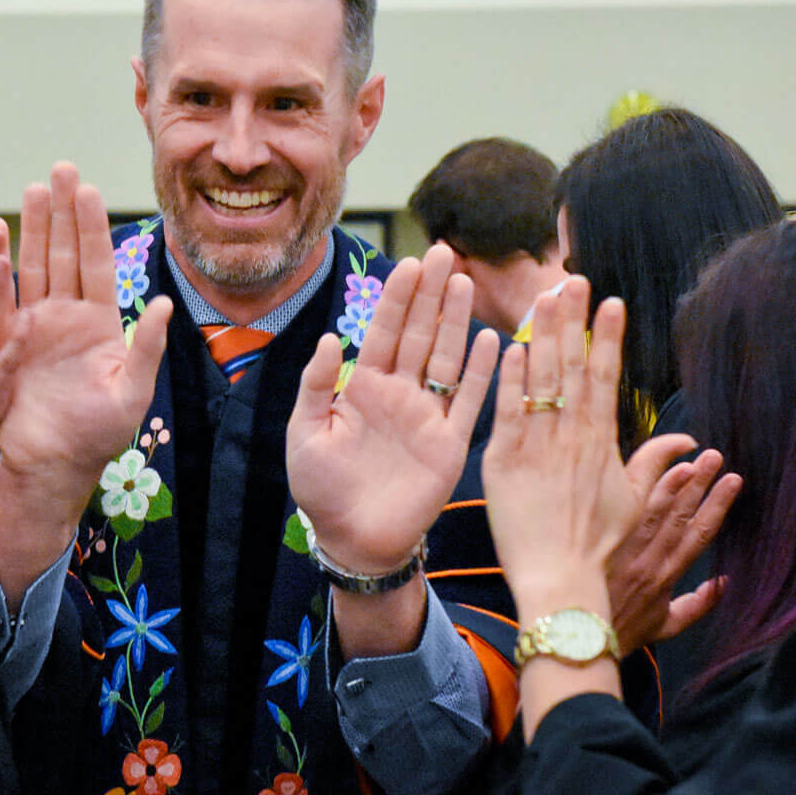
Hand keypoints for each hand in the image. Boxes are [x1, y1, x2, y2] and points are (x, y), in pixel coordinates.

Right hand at [0, 163, 170, 601]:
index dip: (91, 225)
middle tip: (58, 169)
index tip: (85, 188)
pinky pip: (6, 296)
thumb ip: (146, 348)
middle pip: (65, 252)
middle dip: (62, 211)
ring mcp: (38, 327)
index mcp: (100, 325)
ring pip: (36, 265)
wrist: (51, 467)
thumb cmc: (97, 438)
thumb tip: (162, 303)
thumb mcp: (131, 394)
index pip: (95, 263)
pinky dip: (3, 266)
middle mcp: (69, 318)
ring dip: (34, 227)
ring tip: (31, 188)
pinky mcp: (9, 342)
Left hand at [287, 244, 498, 574]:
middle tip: (445, 253)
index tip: (410, 263)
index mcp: (364, 388)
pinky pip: (468, 402)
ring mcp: (427, 416)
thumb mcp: (304, 434)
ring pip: (445, 358)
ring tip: (465, 283)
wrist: (353, 541)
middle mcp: (399, 394)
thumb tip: (331, 337)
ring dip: (455, 322)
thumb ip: (316, 386)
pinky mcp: (450, 444)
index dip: (397, 298)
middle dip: (431, 294)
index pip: (384, 332)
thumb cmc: (322, 490)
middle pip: (419, 334)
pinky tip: (491, 340)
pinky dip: (480, 372)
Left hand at [483, 278, 669, 621]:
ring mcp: (538, 447)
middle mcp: (572, 437)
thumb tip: (689, 446)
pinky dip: (509, 379)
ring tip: (543, 297)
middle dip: (573, 321)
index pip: (607, 378)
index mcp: (603, 443)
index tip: (612, 302)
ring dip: (542, 335)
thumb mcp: (633, 503)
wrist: (562, 581)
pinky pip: (507, 412)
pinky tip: (508, 346)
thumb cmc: (599, 548)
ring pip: (540, 380)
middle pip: (574, 367)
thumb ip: (651, 465)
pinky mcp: (504, 463)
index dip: (608, 338)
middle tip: (572, 280)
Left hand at [605, 447, 740, 654]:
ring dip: (674, 481)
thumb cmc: (622, 632)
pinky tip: (656, 469)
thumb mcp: (665, 627)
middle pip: (681, 513)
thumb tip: (724, 583)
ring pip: (654, 507)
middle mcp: (649, 558)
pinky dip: (641, 488)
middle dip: (701, 483)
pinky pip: (624, 509)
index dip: (718, 506)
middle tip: (716, 457)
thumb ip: (697, 605)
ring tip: (692, 459)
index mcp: (667, 576)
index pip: (700, 534)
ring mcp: (624, 548)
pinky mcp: (602, 541)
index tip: (734, 481)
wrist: (578, 641)